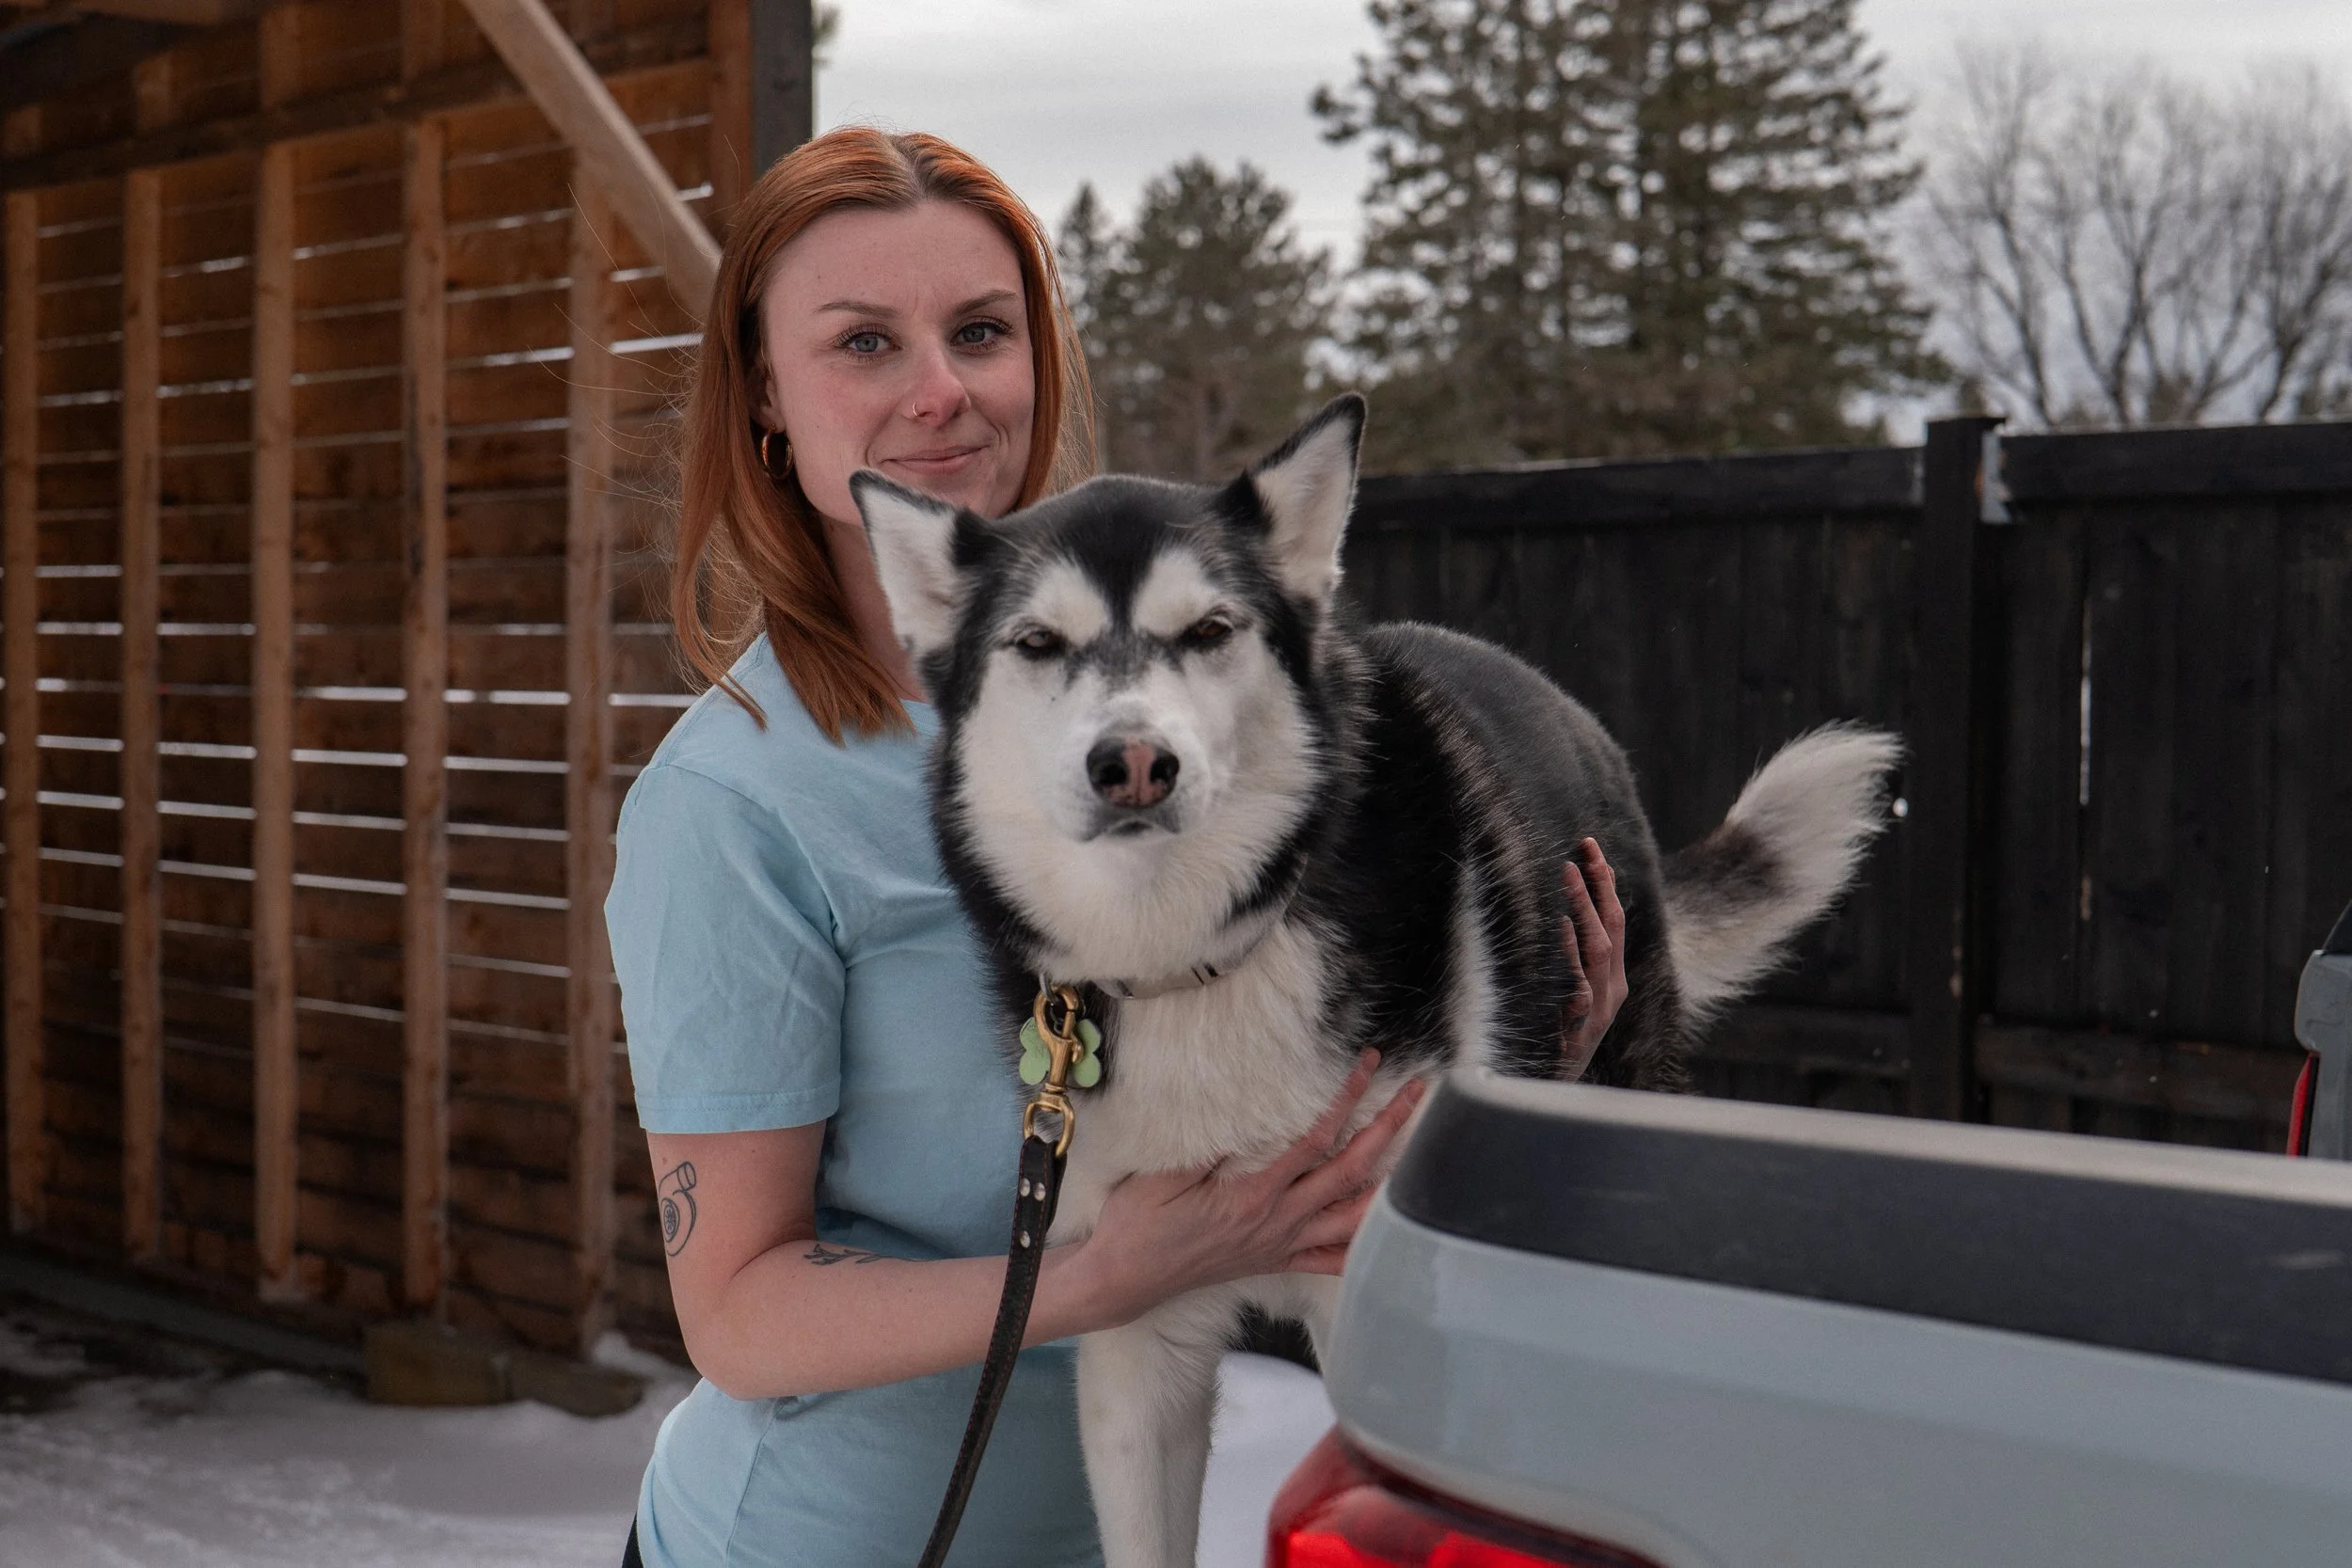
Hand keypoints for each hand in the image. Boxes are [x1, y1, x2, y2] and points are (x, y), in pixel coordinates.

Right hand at [1068, 1051, 1426, 1330]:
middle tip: (1416, 1093)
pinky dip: (1362, 1248)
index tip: (1367, 1065)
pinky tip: (1387, 1236)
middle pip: (1350, 1172)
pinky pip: (1329, 1261)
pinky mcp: (1275, 1263)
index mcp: (1255, 1194)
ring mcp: (1281, 1245)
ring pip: (1352, 1217)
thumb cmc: (1137, 1223)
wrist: (1124, 1279)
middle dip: (1387, 1129)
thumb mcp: (1163, 1174)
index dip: (1347, 1100)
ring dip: (1390, 1184)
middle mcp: (1278, 1222)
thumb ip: (1210, 1145)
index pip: (1315, 1139)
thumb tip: (1249, 1108)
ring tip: (1423, 1156)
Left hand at [1560, 837, 1626, 1079]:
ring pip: (1599, 949)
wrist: (1555, 1093)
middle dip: (1601, 884)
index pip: (1614, 921)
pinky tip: (1561, 925)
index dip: (1605, 883)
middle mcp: (1613, 989)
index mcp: (1613, 979)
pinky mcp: (1581, 1027)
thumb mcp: (1570, 999)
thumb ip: (1572, 964)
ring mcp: (1600, 1009)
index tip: (1590, 847)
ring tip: (1567, 873)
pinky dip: (1571, 952)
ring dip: (1584, 907)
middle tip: (1584, 846)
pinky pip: (1579, 983)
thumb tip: (1562, 918)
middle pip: (1613, 927)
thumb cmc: (1558, 1043)